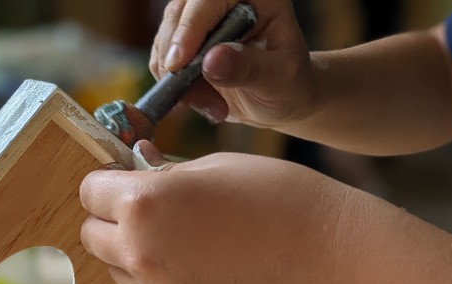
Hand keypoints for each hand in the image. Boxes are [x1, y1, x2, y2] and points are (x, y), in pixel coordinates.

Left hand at [79, 141, 352, 283]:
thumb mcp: (211, 165)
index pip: (90, 190)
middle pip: (91, 233)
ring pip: (113, 264)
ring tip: (170, 230)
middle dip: (108, 214)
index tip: (124, 174)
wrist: (329, 254)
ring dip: (126, 246)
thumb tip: (137, 163)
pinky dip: (151, 272)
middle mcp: (139, 250)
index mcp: (142, 203)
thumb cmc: (276, 194)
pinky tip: (190, 255)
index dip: (106, 179)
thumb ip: (162, 170)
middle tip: (145, 201)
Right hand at [150, 0, 316, 127]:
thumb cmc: (289, 85)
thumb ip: (248, 69)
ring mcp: (201, 21)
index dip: (190, 26)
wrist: (280, 100)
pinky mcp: (184, 44)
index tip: (178, 63)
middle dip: (177, 58)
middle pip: (178, 14)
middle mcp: (223, 2)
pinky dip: (174, 87)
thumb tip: (212, 61)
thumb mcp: (278, 80)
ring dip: (177, 79)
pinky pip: (162, 60)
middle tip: (188, 96)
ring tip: (212, 106)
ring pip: (165, 39)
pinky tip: (202, 103)